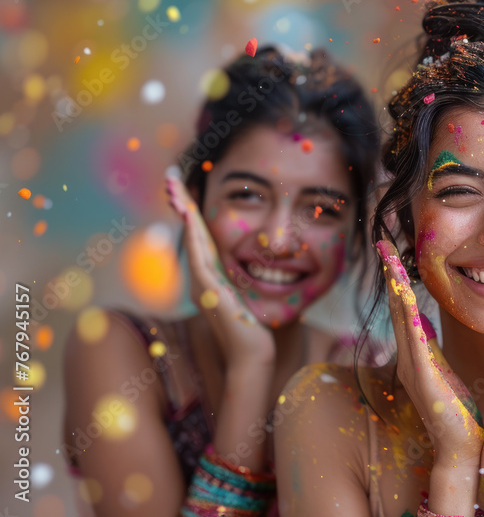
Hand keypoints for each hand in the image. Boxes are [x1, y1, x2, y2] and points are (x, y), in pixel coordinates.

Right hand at [165, 168, 274, 368]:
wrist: (253, 356)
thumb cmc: (258, 329)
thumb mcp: (251, 295)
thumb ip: (248, 279)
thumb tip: (264, 263)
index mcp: (210, 278)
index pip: (200, 237)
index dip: (192, 212)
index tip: (184, 188)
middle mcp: (201, 279)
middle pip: (189, 233)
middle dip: (181, 204)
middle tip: (170, 177)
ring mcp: (202, 284)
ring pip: (191, 240)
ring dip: (184, 212)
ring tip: (174, 187)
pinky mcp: (209, 290)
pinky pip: (199, 256)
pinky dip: (194, 234)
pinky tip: (190, 215)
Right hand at [375, 240, 483, 469]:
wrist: (461, 450)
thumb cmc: (458, 413)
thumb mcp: (444, 371)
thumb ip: (432, 348)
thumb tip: (424, 321)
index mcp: (417, 354)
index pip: (404, 307)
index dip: (397, 278)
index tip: (391, 250)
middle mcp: (409, 358)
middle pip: (397, 307)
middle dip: (389, 274)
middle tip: (382, 242)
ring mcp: (414, 369)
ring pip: (402, 319)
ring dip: (396, 288)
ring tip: (389, 260)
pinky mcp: (424, 381)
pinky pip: (415, 344)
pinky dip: (409, 320)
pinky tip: (406, 299)